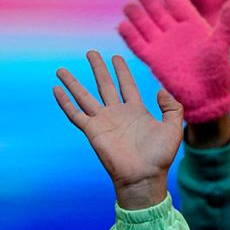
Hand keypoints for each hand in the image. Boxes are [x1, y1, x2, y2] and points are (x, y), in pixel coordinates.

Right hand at [55, 51, 183, 209]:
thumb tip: (161, 91)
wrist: (144, 176)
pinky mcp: (92, 131)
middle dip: (98, 69)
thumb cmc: (159, 157)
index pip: (127, 85)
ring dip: (73, 82)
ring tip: (61, 69)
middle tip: (91, 52)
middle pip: (104, 85)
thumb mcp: (173, 128)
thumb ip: (172, 107)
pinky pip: (75, 114)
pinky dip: (65, 102)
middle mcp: (117, 114)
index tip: (116, 57)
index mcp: (136, 111)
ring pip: (84, 96)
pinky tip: (56, 90)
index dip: (122, 71)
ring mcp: (103, 122)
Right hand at [118, 0, 229, 123]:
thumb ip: (227, 24)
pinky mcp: (154, 60)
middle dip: (150, 2)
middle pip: (159, 12)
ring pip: (147, 26)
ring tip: (129, 6)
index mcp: (193, 26)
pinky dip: (130, 36)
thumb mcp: (222, 45)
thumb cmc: (217, 72)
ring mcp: (164, 45)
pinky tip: (122, 26)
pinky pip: (139, 45)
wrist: (207, 98)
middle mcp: (176, 33)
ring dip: (137, 16)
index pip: (179, 5)